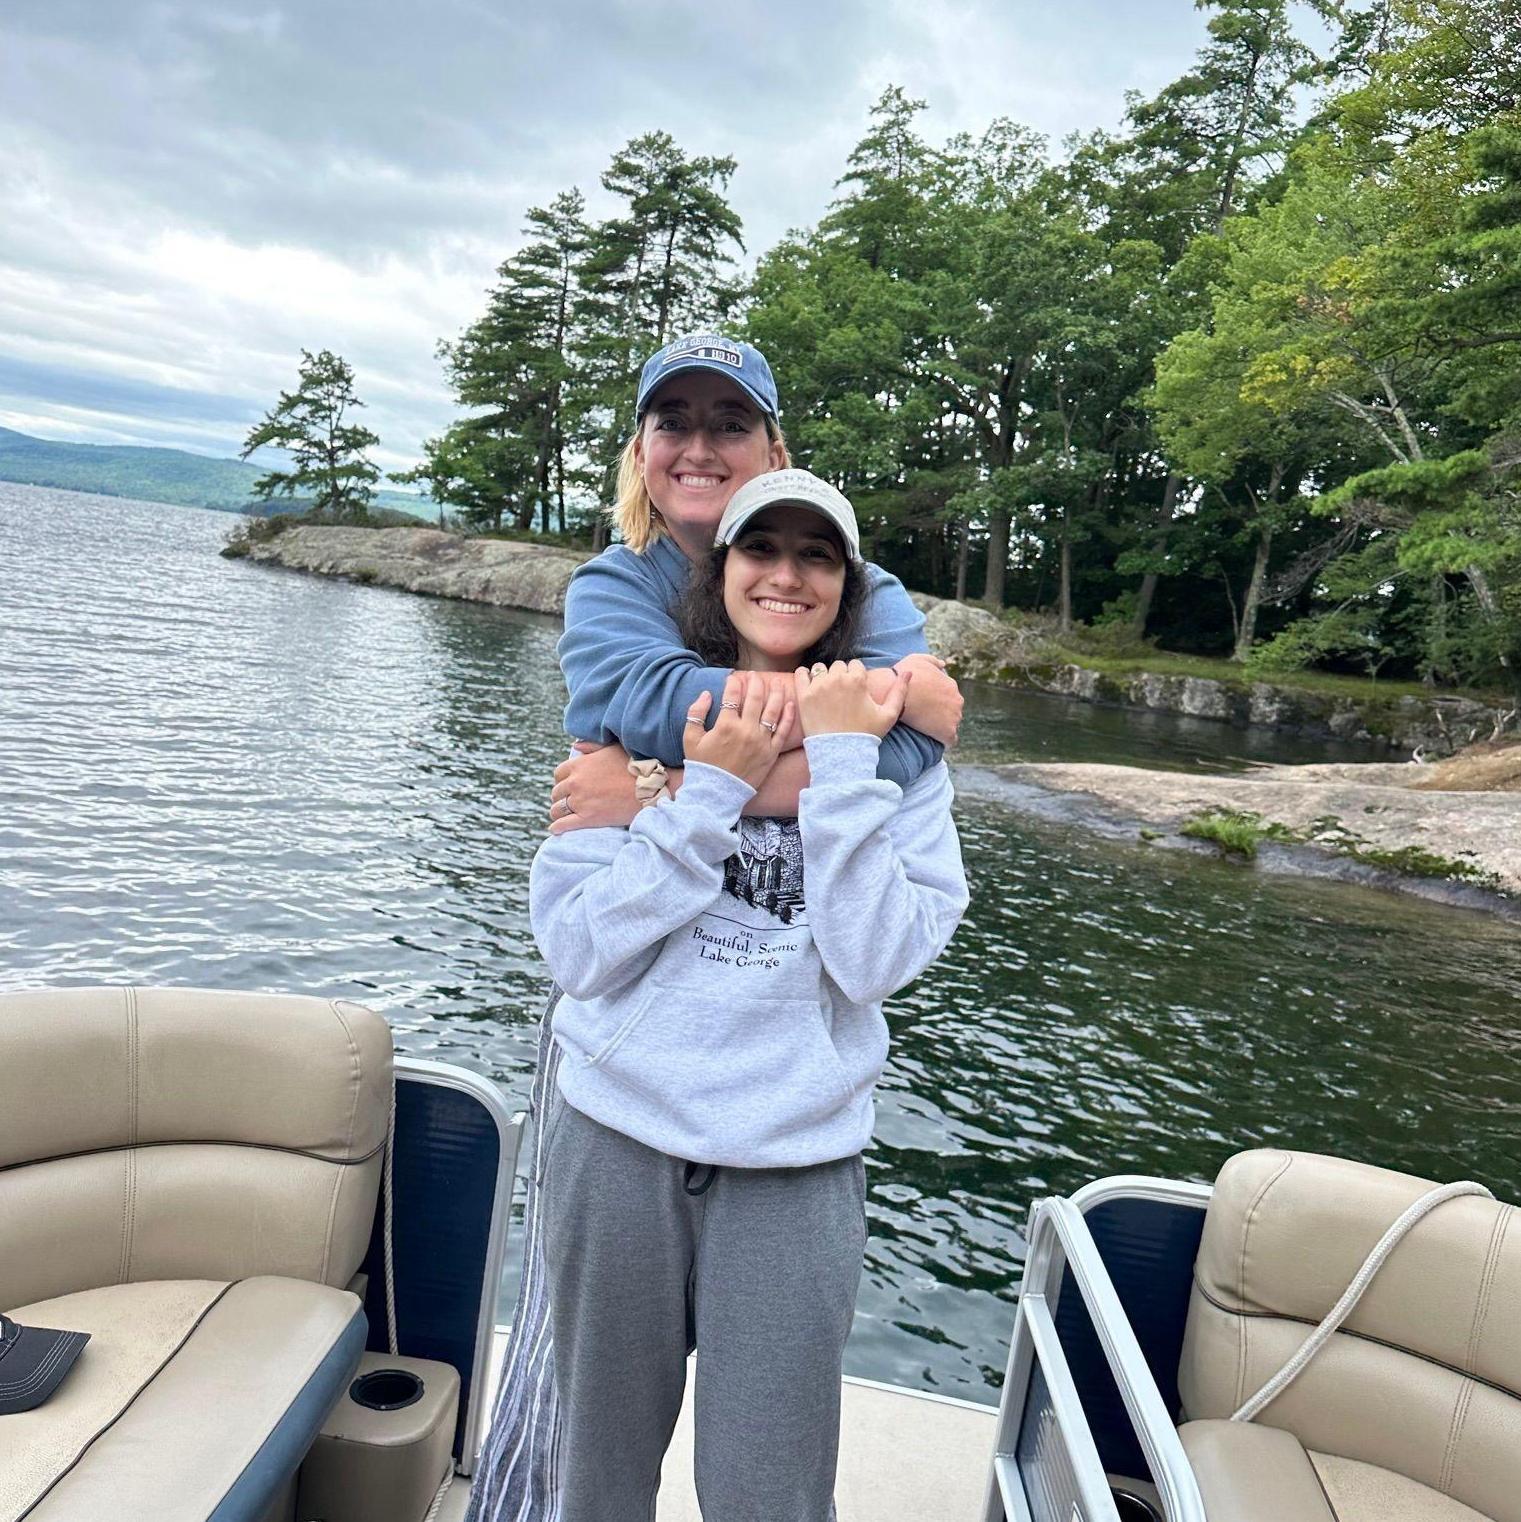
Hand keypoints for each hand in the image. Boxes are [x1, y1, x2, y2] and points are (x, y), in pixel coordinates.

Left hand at [548, 742, 638, 833]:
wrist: (650, 787)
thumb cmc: (634, 766)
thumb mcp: (612, 748)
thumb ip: (591, 746)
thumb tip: (576, 746)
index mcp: (579, 765)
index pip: (558, 774)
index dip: (562, 781)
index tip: (569, 786)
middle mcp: (576, 782)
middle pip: (557, 792)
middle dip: (562, 797)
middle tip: (569, 802)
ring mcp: (580, 801)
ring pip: (557, 809)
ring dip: (559, 812)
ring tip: (564, 815)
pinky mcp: (588, 818)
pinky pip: (563, 825)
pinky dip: (557, 827)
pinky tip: (557, 829)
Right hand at [682, 673, 791, 789]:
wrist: (716, 794)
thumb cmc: (703, 766)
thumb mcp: (690, 739)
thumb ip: (695, 713)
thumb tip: (705, 694)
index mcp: (726, 725)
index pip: (732, 696)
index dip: (733, 683)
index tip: (734, 678)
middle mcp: (746, 730)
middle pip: (755, 698)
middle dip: (756, 682)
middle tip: (755, 675)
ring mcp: (761, 742)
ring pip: (773, 710)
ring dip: (776, 693)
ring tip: (777, 683)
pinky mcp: (771, 753)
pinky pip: (783, 731)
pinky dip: (788, 716)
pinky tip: (790, 704)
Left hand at [795, 659, 908, 738]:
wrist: (841, 753)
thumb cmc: (866, 734)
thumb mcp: (889, 714)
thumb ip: (900, 691)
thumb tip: (908, 672)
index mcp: (857, 680)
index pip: (855, 665)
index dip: (856, 676)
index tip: (855, 689)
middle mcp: (837, 679)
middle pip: (838, 665)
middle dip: (841, 675)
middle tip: (841, 693)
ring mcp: (819, 687)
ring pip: (820, 668)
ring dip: (823, 675)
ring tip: (826, 691)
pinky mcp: (804, 696)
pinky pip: (801, 673)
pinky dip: (804, 675)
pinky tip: (809, 684)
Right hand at [894, 654, 962, 746]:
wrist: (894, 693)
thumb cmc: (903, 675)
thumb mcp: (918, 658)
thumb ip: (933, 661)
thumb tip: (944, 664)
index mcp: (951, 685)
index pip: (950, 697)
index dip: (939, 702)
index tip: (927, 705)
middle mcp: (957, 701)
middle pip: (954, 710)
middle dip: (943, 714)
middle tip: (926, 717)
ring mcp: (954, 717)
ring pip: (952, 724)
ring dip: (943, 726)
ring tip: (928, 729)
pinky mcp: (947, 732)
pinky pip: (950, 740)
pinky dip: (944, 740)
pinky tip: (934, 740)